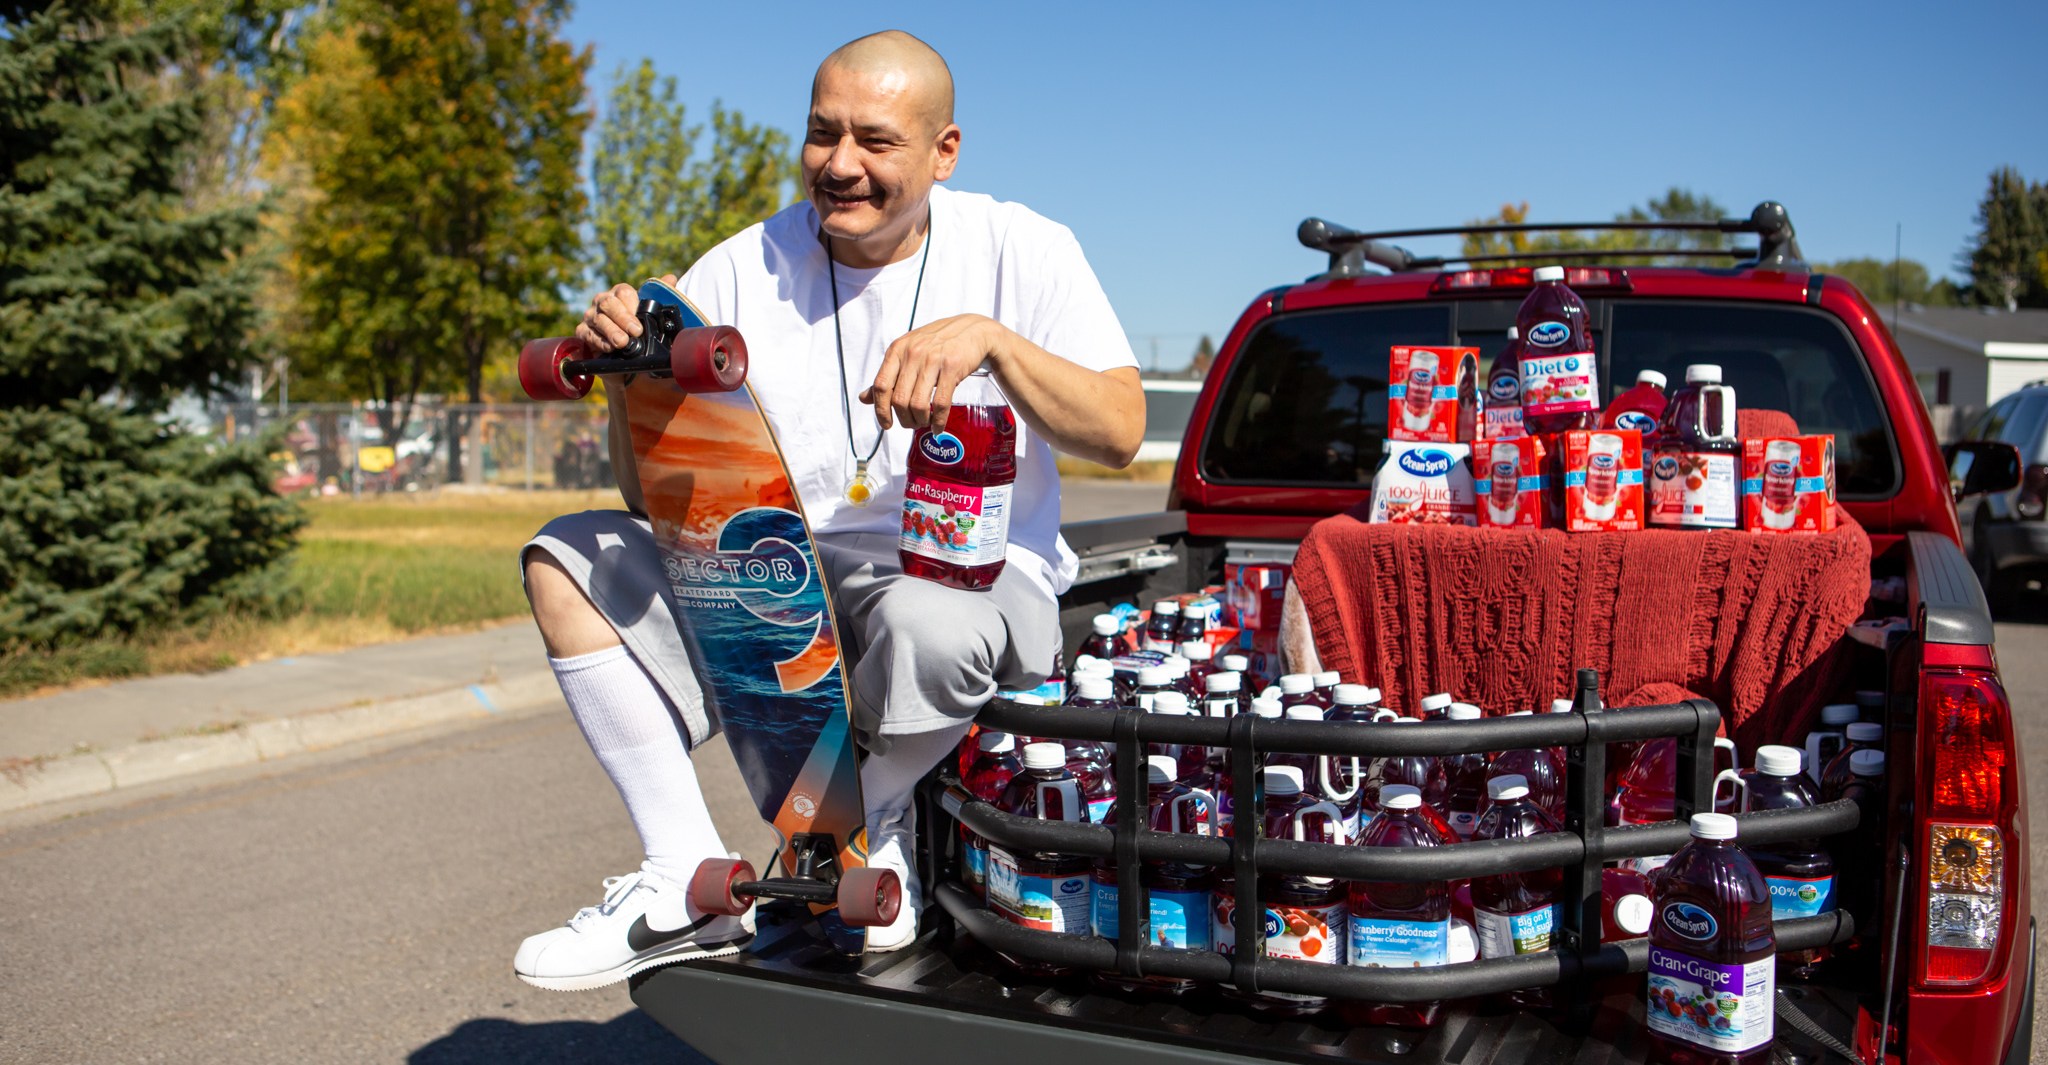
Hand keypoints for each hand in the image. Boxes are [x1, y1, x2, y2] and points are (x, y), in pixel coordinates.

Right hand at [574, 274, 677, 353]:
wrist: (622, 353)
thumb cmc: (636, 328)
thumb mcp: (650, 313)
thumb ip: (661, 295)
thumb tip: (671, 278)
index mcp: (620, 294)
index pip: (623, 292)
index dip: (632, 305)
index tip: (640, 323)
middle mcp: (603, 301)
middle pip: (608, 303)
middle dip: (622, 318)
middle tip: (635, 332)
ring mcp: (592, 316)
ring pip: (598, 319)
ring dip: (611, 332)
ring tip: (622, 342)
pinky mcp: (583, 331)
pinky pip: (588, 334)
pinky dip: (599, 341)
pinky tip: (609, 347)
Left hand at [861, 314, 1007, 429]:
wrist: (972, 329)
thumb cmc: (937, 343)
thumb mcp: (907, 352)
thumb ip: (887, 375)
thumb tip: (864, 398)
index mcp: (897, 350)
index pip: (881, 386)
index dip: (881, 410)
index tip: (886, 424)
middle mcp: (913, 353)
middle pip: (899, 399)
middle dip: (904, 419)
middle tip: (911, 423)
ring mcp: (933, 360)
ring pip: (918, 404)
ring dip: (920, 420)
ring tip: (924, 422)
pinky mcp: (953, 367)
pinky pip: (941, 403)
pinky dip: (938, 421)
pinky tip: (937, 426)